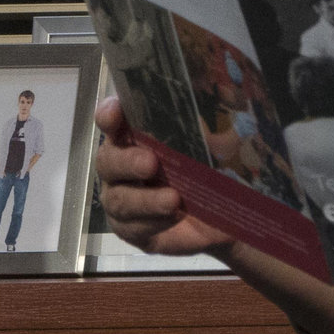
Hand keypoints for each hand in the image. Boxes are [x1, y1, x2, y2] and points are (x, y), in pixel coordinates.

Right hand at [93, 97, 229, 258]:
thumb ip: (209, 130)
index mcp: (133, 135)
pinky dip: (153, 222)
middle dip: (127, 161)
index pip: (111, 120)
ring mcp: (119, 198)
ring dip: (145, 199)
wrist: (216, 218)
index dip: (109, 115)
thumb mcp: (213, 149)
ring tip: (173, 200)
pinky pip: (132, 227)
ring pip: (118, 198)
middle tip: (151, 164)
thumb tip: (225, 105)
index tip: (116, 112)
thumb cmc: (206, 172)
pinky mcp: (128, 228)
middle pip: (107, 161)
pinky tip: (172, 217)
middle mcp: (118, 164)